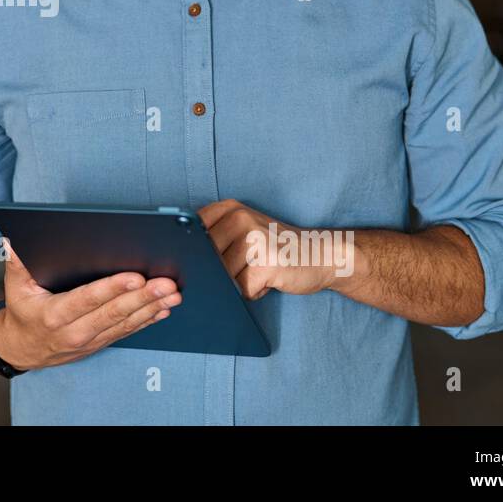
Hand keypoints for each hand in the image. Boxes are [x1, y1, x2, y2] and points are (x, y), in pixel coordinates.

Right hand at [0, 238, 181, 370]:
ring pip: (125, 324)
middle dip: (144, 297)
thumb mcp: (15, 286)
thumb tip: (13, 239)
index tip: (136, 277)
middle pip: (114, 313)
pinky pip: (127, 332)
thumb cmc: (23, 312)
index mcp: (55, 315)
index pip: (88, 299)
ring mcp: (90, 341)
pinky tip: (163, 310)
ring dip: (151, 309)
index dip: (113, 288)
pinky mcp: (100, 343)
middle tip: (167, 284)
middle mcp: (74, 331)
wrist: (22, 349)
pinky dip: (147, 321)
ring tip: (173, 295)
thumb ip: (16, 262)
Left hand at [198, 199, 340, 299]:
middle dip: (217, 273)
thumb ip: (213, 240)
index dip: (191, 255)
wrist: (322, 254)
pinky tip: (268, 281)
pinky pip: (242, 289)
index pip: (190, 234)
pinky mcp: (267, 263)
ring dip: (237, 284)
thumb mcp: (243, 232)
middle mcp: (239, 218)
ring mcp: (254, 238)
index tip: (202, 263)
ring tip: (258, 272)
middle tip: (243, 268)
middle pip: (204, 259)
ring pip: (222, 277)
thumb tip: (179, 264)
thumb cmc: (277, 249)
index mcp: (228, 208)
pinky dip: (253, 292)